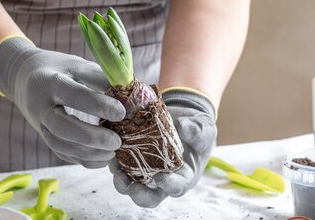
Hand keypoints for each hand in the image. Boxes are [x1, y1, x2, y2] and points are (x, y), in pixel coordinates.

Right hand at [0, 36, 124, 167]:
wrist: (24, 78)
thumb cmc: (59, 69)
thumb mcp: (78, 65)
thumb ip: (100, 79)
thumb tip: (128, 96)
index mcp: (50, 81)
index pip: (74, 95)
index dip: (99, 105)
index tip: (122, 112)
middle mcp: (41, 106)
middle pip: (61, 127)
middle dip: (92, 137)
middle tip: (117, 141)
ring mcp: (40, 125)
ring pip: (60, 146)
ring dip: (88, 154)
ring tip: (113, 152)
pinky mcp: (45, 138)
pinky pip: (63, 154)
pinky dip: (84, 160)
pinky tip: (104, 158)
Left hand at [109, 88, 216, 206]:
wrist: (182, 118)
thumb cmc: (197, 129)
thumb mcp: (204, 128)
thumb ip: (197, 131)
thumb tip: (184, 129)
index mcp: (183, 177)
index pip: (176, 188)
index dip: (169, 186)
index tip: (161, 177)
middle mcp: (162, 179)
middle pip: (149, 196)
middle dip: (139, 195)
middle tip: (132, 187)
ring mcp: (146, 171)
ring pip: (130, 185)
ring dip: (121, 180)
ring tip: (115, 166)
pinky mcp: (132, 159)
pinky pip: (121, 166)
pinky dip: (114, 161)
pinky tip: (111, 150)